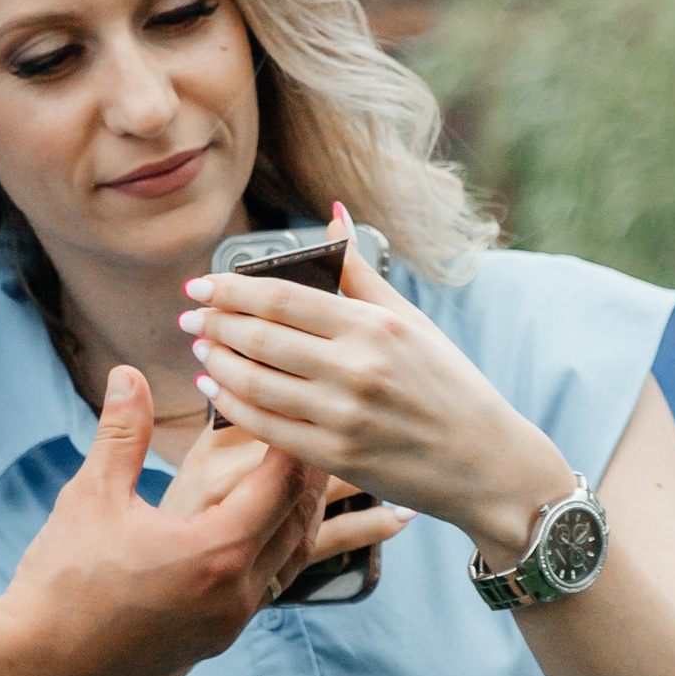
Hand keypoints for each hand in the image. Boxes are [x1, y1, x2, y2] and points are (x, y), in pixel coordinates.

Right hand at [0, 366, 322, 675]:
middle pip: (299, 521)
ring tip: (299, 476)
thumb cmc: (61, 581)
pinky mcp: (214, 640)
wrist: (36, 667)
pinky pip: (268, 586)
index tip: (294, 404)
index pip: (282, 483)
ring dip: (297, 515)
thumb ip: (122, 433)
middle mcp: (237, 592)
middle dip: (308, 473)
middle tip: (309, 430)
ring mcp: (229, 623)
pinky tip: (262, 529)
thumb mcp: (92, 495)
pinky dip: (276, 549)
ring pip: (291, 559)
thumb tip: (128, 373)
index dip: (291, 438)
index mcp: (217, 552)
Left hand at [182, 216, 567, 572]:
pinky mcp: (336, 455)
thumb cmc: (448, 383)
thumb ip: (360, 271)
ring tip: (201, 348)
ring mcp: (343, 415)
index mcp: (374, 325)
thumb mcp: (411, 320)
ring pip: (255, 383)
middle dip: (215, 323)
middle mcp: (356, 368)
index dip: (230, 289)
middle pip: (261, 336)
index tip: (200, 285)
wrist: (485, 462)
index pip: (282, 297)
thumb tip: (330, 213)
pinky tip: (217, 390)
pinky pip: (266, 427)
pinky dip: (232, 405)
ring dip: (218, 362)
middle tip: (190, 315)